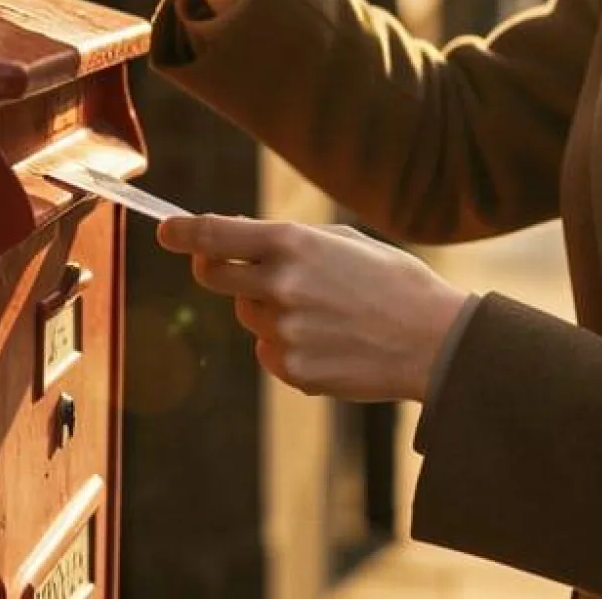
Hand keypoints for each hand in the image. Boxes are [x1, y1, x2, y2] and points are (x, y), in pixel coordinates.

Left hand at [158, 215, 471, 401]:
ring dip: (268, 310)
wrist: (435, 341)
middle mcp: (281, 284)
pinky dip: (287, 346)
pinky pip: (268, 351)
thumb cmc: (394, 283)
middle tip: (235, 268)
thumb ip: (288, 241)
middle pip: (212, 275)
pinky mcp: (292, 369)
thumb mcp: (345, 243)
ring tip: (323, 313)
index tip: (167, 231)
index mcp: (294, 244)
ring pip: (248, 316)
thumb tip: (235, 236)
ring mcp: (284, 330)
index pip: (214, 234)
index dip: (182, 232)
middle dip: (214, 268)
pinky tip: (330, 341)